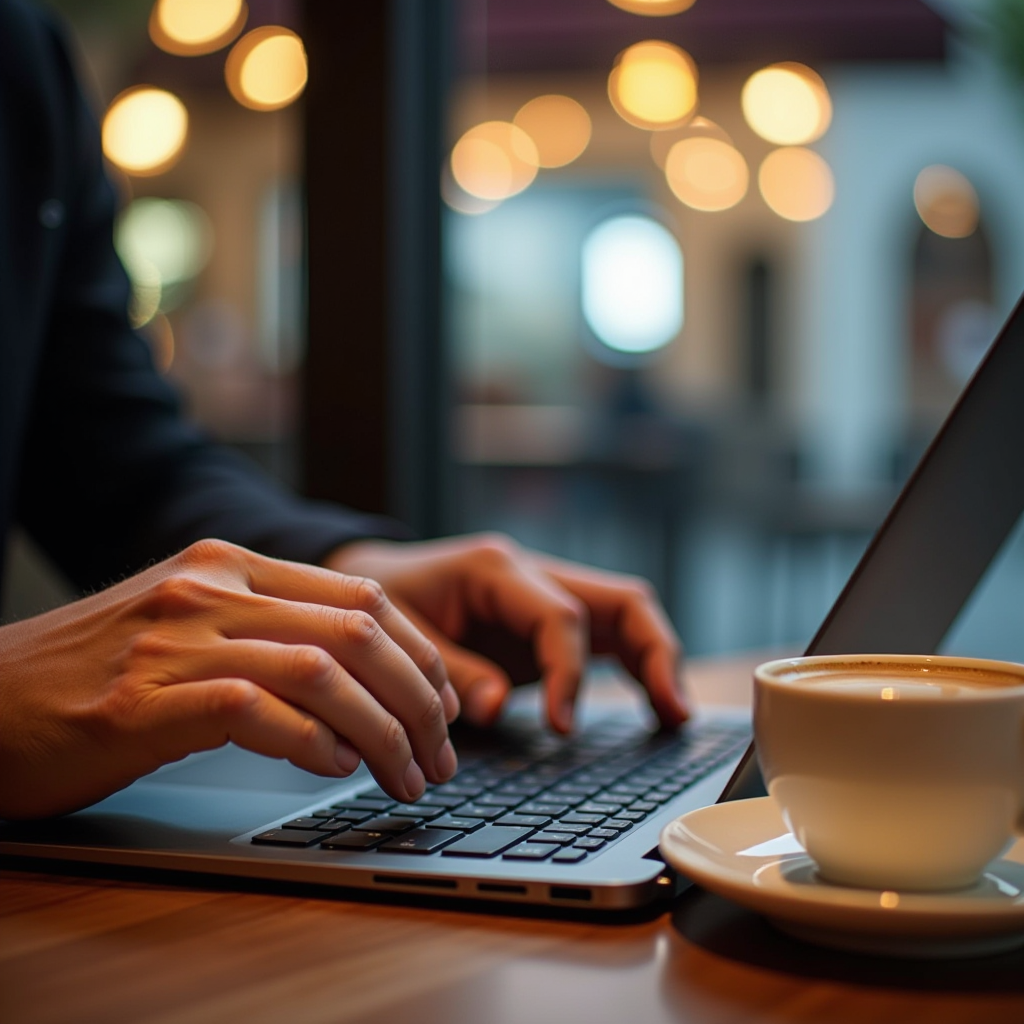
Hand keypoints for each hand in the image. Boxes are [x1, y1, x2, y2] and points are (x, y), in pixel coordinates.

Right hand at [0, 539, 458, 818]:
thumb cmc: (96, 675)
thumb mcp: (191, 627)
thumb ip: (270, 632)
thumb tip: (365, 684)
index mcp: (231, 563)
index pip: (363, 597)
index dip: (421, 655)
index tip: (447, 704)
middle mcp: (211, 586)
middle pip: (359, 632)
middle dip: (419, 700)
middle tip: (442, 755)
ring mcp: (178, 638)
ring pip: (322, 672)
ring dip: (383, 733)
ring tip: (407, 778)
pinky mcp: (144, 699)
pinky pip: (257, 710)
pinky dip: (311, 742)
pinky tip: (333, 769)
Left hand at [325, 534, 686, 732]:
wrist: (370, 581)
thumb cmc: (379, 604)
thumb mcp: (397, 635)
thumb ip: (446, 669)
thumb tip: (494, 706)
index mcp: (495, 569)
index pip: (558, 615)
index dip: (569, 673)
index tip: (561, 727)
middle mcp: (533, 574)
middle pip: (620, 599)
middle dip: (654, 653)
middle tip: (672, 710)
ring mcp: (547, 596)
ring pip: (627, 614)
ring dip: (657, 661)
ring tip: (676, 715)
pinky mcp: (550, 623)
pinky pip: (608, 638)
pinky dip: (637, 669)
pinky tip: (655, 708)